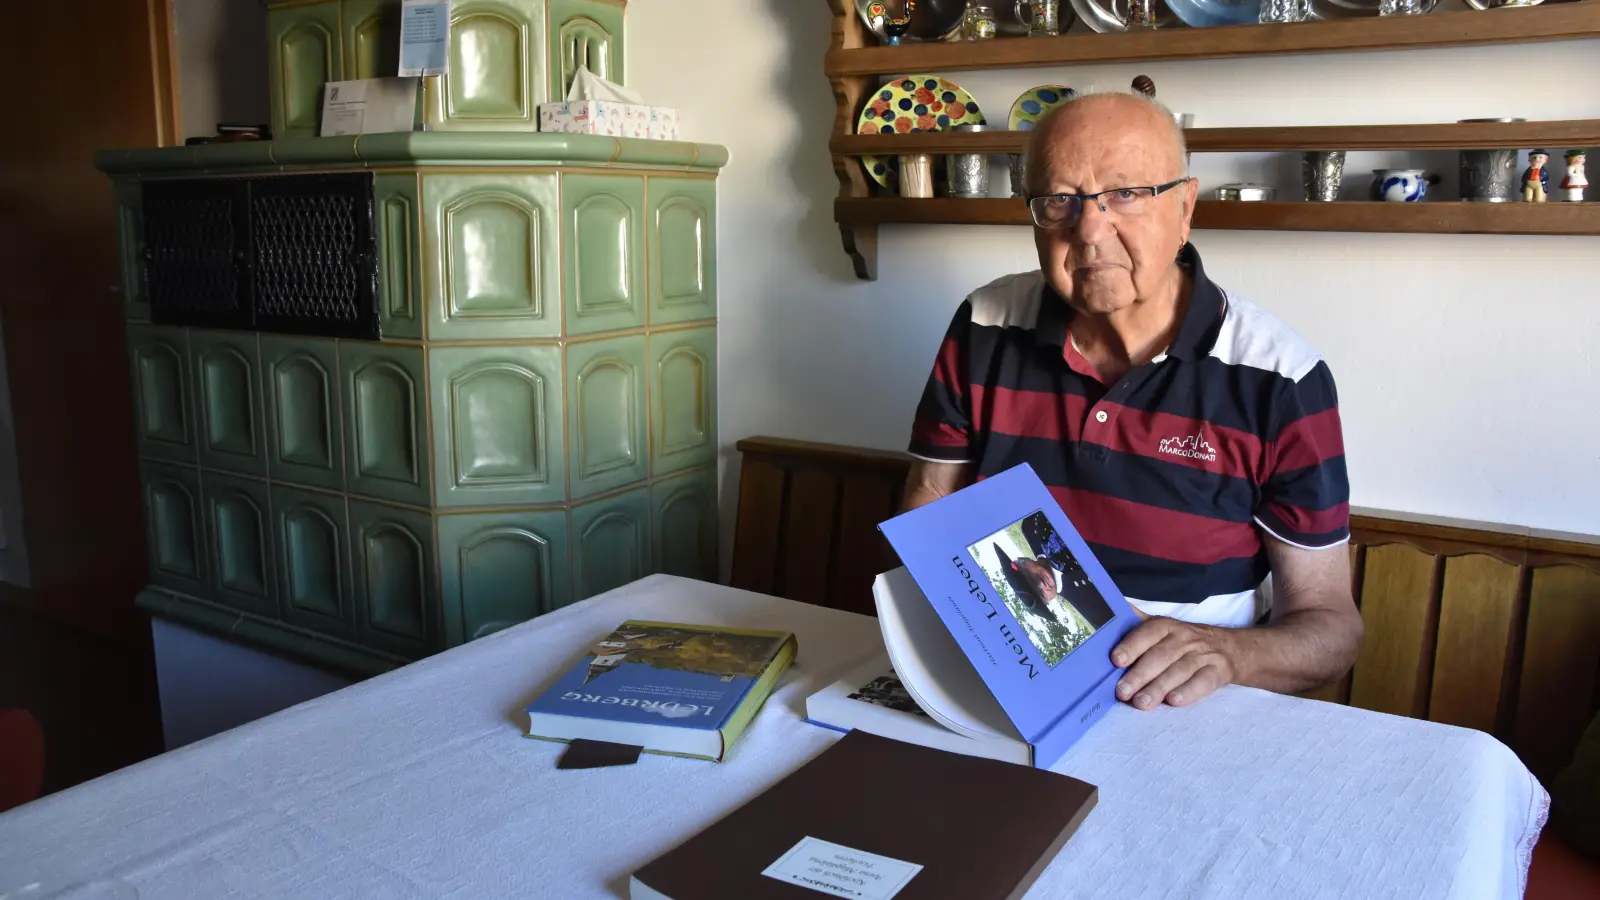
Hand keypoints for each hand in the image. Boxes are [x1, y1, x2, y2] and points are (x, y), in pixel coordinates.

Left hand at [1110, 617, 1238, 709]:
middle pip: (1161, 656)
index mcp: (1166, 626)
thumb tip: (1109, 607)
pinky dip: (1188, 692)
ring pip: (1179, 671)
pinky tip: (1173, 701)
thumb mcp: (1163, 628)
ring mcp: (1202, 655)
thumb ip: (1136, 622)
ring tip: (1141, 703)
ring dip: (1158, 687)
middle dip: (1140, 675)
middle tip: (1122, 691)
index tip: (1116, 660)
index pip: (1148, 633)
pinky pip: (1203, 682)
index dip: (1132, 646)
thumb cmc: (1184, 640)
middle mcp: (1184, 638)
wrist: (1230, 649)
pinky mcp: (1217, 672)